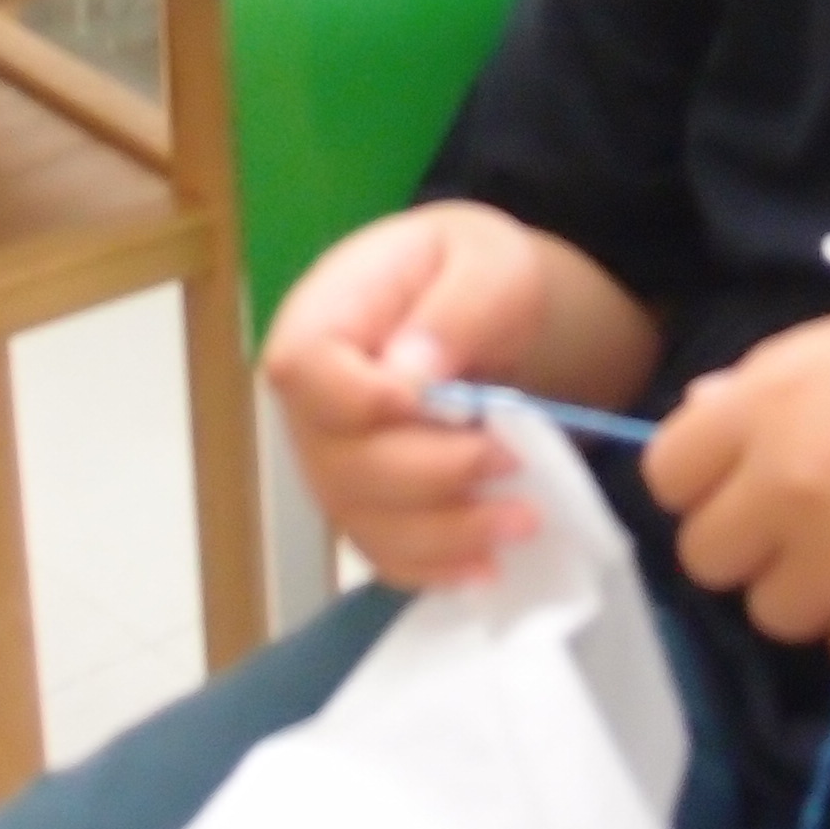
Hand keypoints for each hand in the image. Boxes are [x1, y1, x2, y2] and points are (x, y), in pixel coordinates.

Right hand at [258, 202, 555, 585]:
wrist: (479, 304)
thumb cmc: (473, 269)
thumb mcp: (487, 261)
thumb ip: (455, 310)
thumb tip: (411, 376)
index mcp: (322, 319)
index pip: (305, 370)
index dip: (365, 401)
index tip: (442, 404)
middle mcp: (310, 402)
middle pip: (342, 462)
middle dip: (435, 476)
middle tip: (516, 464)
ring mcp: (331, 461)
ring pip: (365, 521)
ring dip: (447, 534)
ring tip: (524, 520)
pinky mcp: (364, 504)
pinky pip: (383, 553)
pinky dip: (434, 567)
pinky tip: (487, 563)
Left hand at [645, 298, 829, 677]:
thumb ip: (771, 386)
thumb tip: (698, 419)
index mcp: (771, 399)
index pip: (667, 474)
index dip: (708, 487)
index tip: (755, 488)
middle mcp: (787, 481)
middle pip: (708, 558)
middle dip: (759, 549)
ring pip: (775, 614)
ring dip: (823, 594)